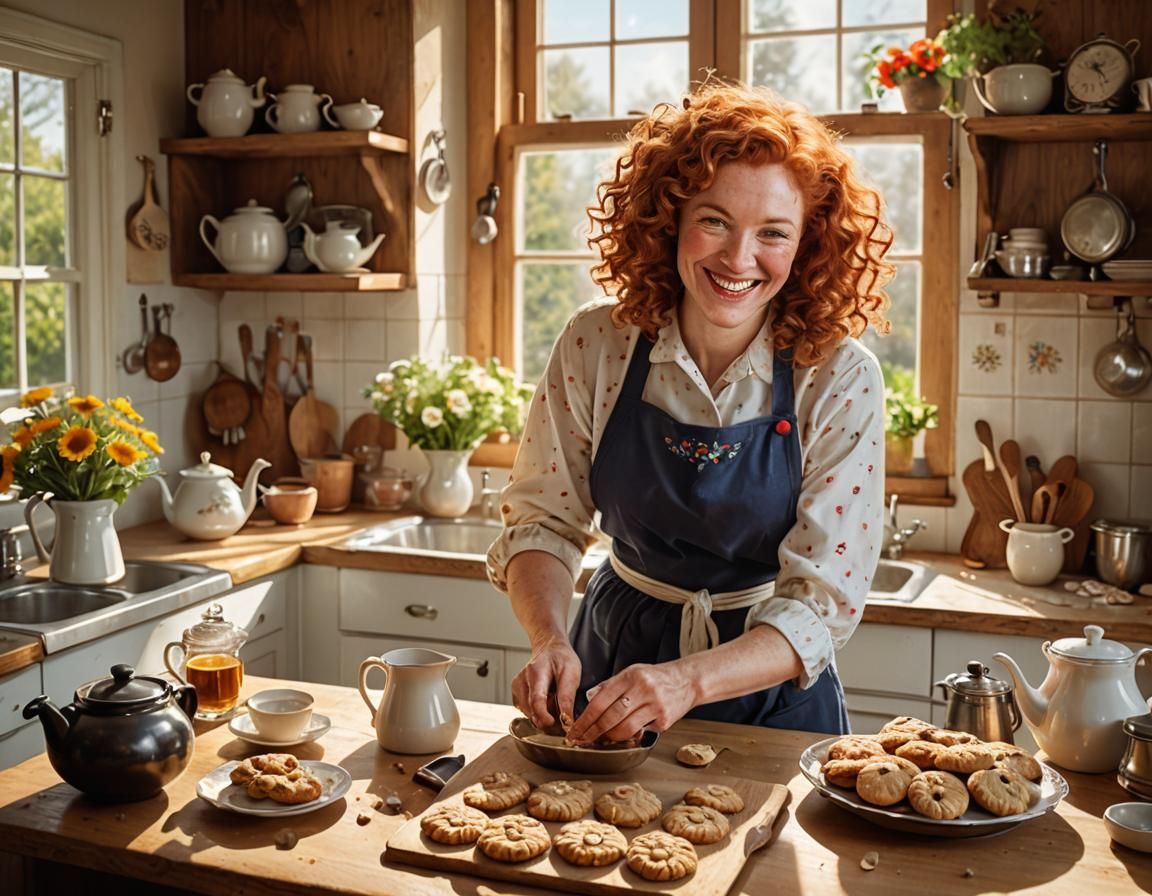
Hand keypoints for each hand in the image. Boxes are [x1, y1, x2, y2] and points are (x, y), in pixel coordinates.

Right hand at [510, 637, 580, 733]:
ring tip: (555, 703)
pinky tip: (546, 702)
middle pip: (532, 710)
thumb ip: (568, 697)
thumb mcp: (572, 673)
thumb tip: (567, 720)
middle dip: (548, 718)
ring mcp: (517, 688)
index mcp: (535, 672)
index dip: (544, 716)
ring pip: (529, 714)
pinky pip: (527, 712)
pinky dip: (538, 713)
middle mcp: (521, 680)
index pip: (536, 699)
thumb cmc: (561, 659)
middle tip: (564, 715)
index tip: (554, 723)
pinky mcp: (516, 695)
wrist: (549, 649)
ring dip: (544, 716)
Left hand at [565, 662, 695, 744]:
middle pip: (610, 717)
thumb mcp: (631, 672)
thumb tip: (588, 698)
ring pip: (624, 729)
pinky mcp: (665, 720)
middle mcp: (643, 690)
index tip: (575, 729)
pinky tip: (622, 735)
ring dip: (609, 737)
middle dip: (592, 731)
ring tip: (600, 738)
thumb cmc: (655, 677)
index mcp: (631, 676)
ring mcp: (655, 706)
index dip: (585, 718)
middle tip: (581, 739)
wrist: (687, 680)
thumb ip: (609, 685)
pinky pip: (641, 732)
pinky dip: (629, 735)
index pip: (601, 700)